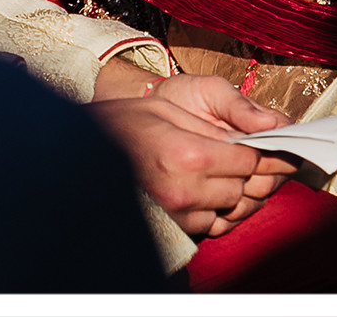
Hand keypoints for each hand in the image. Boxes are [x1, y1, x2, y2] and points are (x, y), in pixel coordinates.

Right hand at [90, 81, 296, 237]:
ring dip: (228, 192)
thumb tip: (251, 138)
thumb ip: (211, 127)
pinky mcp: (170, 226)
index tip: (250, 146)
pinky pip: (210, 224)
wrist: (83, 150)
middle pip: (242, 187)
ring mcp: (176, 212)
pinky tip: (200, 190)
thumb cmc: (124, 123)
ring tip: (213, 173)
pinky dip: (212, 209)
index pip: (247, 161)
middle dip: (242, 172)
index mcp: (187, 154)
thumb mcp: (168, 110)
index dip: (253, 152)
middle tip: (230, 156)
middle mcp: (184, 189)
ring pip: (229, 209)